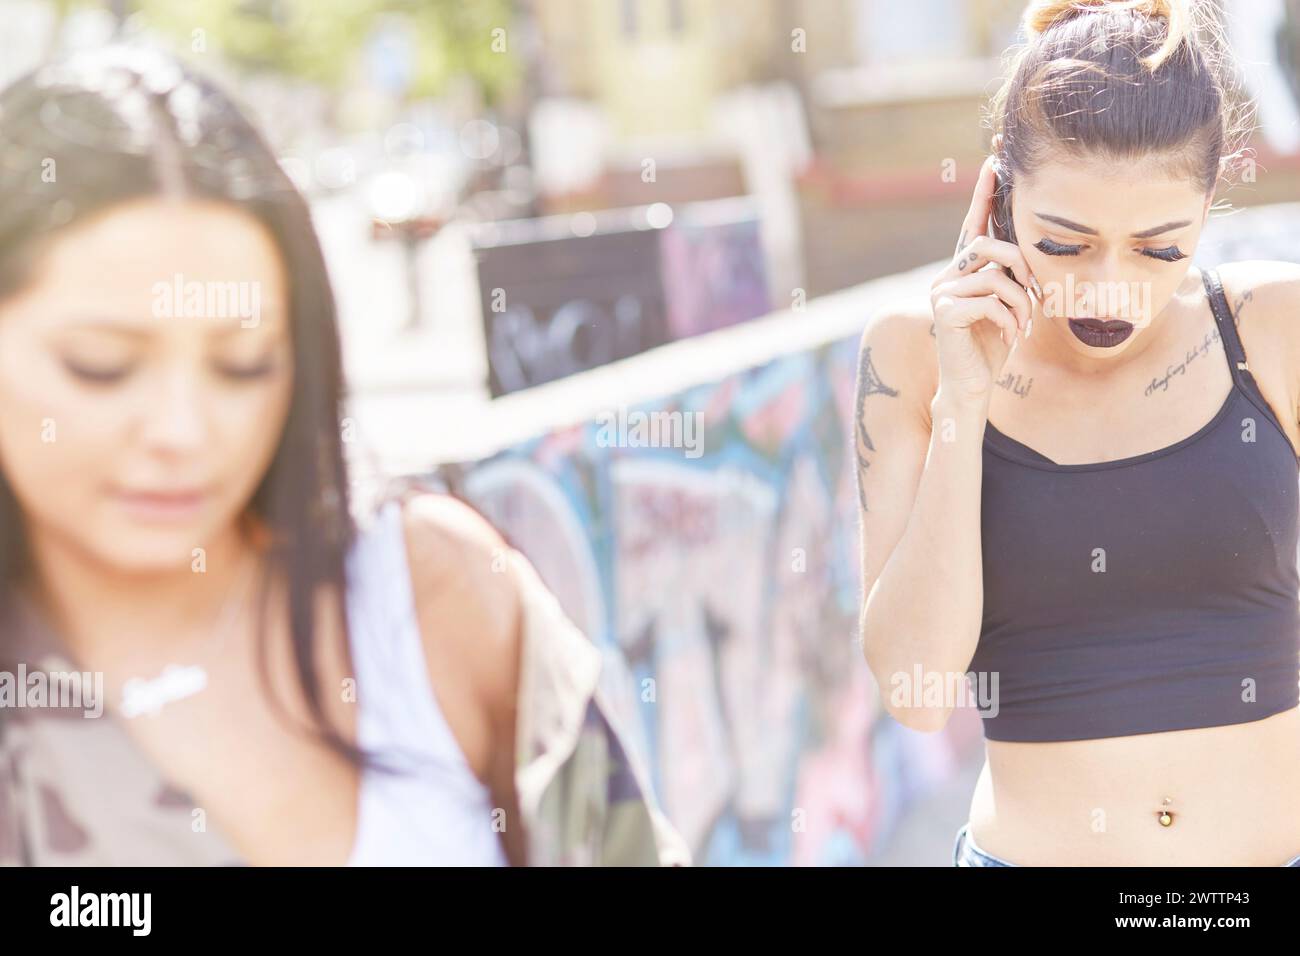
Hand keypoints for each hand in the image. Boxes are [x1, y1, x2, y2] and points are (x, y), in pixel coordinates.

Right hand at [930, 156, 1037, 404]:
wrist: (971, 386)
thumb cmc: (992, 346)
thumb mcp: (1010, 304)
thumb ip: (1012, 276)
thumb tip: (1028, 251)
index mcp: (964, 271)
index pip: (974, 224)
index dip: (983, 193)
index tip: (994, 161)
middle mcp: (947, 276)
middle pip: (989, 244)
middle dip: (1021, 266)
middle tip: (1035, 296)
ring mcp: (942, 293)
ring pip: (996, 274)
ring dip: (1021, 301)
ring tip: (1022, 324)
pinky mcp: (945, 312)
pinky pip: (991, 299)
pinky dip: (1010, 319)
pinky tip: (1009, 336)